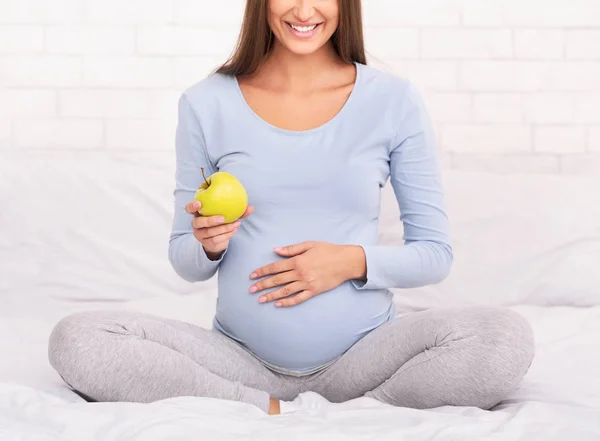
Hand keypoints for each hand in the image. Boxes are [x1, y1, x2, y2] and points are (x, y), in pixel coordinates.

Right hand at [185, 201, 253, 259]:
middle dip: (210, 220)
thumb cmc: (222, 223)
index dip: (192, 206)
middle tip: (223, 218)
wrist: (218, 241)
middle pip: (199, 222)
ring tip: (236, 224)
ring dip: (224, 228)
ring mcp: (199, 234)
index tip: (199, 203)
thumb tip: (251, 208)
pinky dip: (226, 235)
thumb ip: (238, 211)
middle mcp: (196, 223)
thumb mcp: (228, 215)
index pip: (189, 208)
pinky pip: (215, 239)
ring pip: (210, 232)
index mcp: (198, 213)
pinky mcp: (206, 242)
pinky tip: (234, 230)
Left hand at [248, 241, 365, 306]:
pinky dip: (288, 302)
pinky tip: (278, 304)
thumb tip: (275, 250)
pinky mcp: (314, 291)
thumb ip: (291, 249)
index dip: (262, 271)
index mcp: (297, 261)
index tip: (252, 276)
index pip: (275, 267)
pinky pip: (298, 298)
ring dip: (271, 295)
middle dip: (262, 285)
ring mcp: (307, 283)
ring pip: (285, 291)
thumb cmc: (328, 250)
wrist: (346, 261)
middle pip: (277, 280)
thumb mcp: (309, 244)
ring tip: (260, 299)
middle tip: (251, 290)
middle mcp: (300, 273)